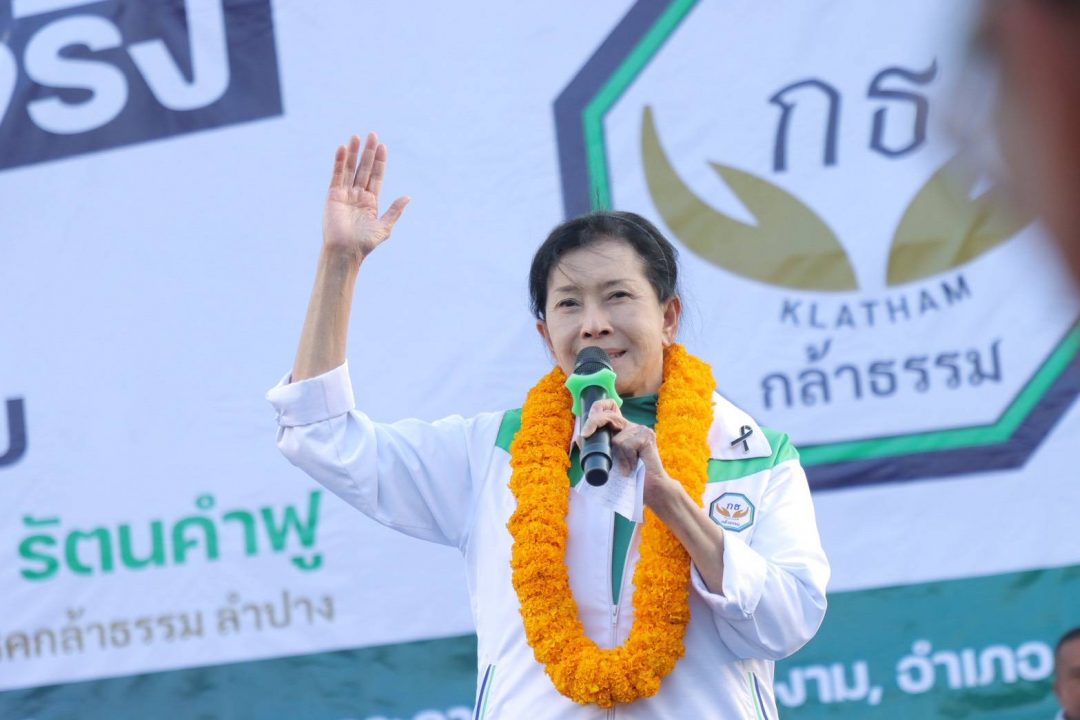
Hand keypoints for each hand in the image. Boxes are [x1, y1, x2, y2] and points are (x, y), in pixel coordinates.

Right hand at [322, 132, 409, 262]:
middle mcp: (358, 195)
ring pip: (350, 169)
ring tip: (357, 137)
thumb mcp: (384, 227)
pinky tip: (343, 148)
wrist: (346, 251)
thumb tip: (407, 197)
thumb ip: (395, 211)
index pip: (376, 177)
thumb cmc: (365, 244)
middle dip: (368, 152)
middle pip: (364, 169)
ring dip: (353, 153)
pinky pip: (337, 175)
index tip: (383, 146)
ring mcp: (345, 194)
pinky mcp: (333, 195)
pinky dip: (340, 162)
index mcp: (371, 202)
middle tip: (372, 134)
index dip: (379, 162)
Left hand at [580, 400, 680, 507]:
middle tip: (586, 435)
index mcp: (622, 429)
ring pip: (616, 439)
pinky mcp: (647, 437)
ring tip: (626, 468)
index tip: (587, 427)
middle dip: (593, 424)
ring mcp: (640, 430)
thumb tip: (579, 437)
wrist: (651, 489)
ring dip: (617, 457)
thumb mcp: (609, 460)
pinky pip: (626, 445)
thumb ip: (597, 447)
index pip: (610, 407)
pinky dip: (626, 459)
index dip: (598, 407)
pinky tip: (633, 467)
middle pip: (608, 416)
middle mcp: (631, 426)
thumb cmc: (630, 477)